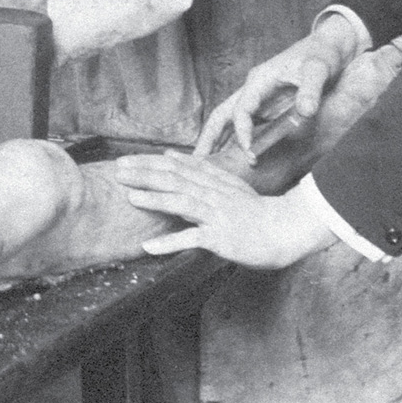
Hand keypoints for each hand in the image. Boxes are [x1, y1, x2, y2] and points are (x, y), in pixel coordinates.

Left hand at [113, 151, 334, 268]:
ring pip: (182, 202)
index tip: (124, 160)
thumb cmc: (255, 210)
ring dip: (155, 199)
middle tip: (117, 170)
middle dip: (144, 174)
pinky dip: (170, 243)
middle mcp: (212, 193)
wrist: (285, 229)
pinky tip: (148, 247)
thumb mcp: (227, 184)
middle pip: (174, 179)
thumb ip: (199, 169)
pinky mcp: (222, 237)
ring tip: (130, 197)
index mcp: (212, 180)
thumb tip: (170, 155)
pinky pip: (193, 239)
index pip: (176, 167)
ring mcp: (217, 214)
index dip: (148, 162)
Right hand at [193, 16, 360, 160]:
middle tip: (198, 163)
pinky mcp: (268, 107)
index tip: (249, 153)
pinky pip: (246, 126)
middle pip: (222, 114)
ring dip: (217, 142)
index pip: (242, 109)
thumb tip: (306, 112)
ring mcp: (259, 99)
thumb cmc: (322, 55)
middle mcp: (254, 90)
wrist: (330, 47)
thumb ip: (311, 90)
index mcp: (260, 80)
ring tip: (206, 167)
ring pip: (229, 121)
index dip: (242, 132)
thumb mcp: (319, 70)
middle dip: (209, 138)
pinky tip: (232, 161)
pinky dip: (234, 142)